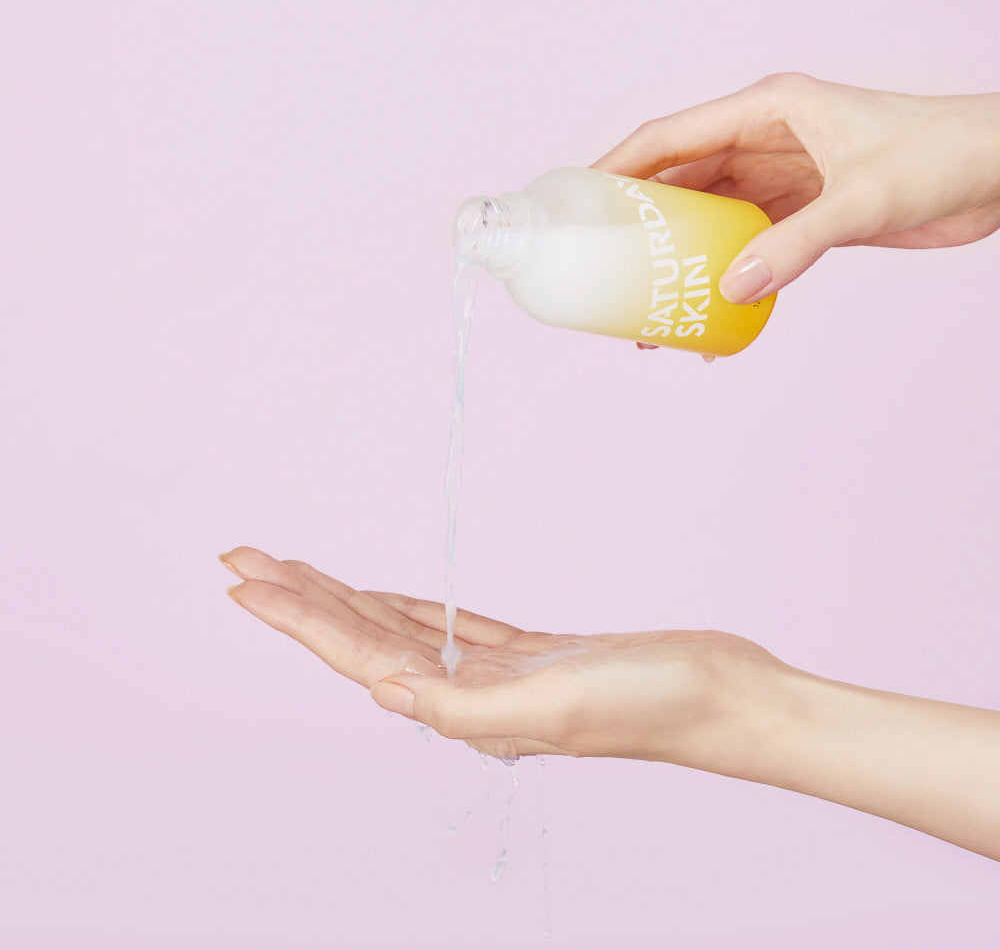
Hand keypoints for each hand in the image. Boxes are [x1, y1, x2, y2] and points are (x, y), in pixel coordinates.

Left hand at [219, 546, 788, 767]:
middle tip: (245, 559)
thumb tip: (387, 693)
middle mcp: (472, 696)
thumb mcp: (557, 705)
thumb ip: (470, 705)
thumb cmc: (654, 703)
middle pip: (364, 638)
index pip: (361, 655)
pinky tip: (384, 594)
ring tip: (297, 571)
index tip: (246, 583)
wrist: (723, 695)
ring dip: (346, 599)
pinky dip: (409, 605)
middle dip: (302, 599)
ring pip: (400, 628)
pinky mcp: (531, 653)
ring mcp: (500, 673)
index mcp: (468, 710)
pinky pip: (450, 625)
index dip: (300, 618)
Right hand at [593, 73, 999, 302]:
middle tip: (607, 271)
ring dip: (678, 261)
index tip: (580, 204)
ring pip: (707, 220)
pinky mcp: (800, 215)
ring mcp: (780, 181)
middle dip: (641, 228)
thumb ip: (797, 244)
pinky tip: (712, 315)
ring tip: (648, 306)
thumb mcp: (864, 198)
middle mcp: (765, 142)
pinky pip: (744, 247)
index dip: (619, 168)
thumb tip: (732, 291)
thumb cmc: (944, 154)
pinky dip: (723, 278)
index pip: (671, 137)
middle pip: (680, 183)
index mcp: (768, 111)